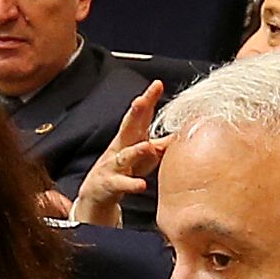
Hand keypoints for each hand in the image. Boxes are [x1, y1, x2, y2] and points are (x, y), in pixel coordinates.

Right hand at [71, 82, 169, 228]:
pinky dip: (131, 184)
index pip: (141, 116)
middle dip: (135, 113)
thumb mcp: (144, 156)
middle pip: (128, 127)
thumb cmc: (123, 171)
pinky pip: (121, 184)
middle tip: (142, 101)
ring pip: (124, 156)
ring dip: (135, 151)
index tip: (157, 84)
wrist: (96, 194)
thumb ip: (161, 145)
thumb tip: (183, 133)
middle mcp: (120, 148)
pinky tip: (142, 185)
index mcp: (130, 139)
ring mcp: (113, 166)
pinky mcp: (109, 184)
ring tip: (147, 147)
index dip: (148, 100)